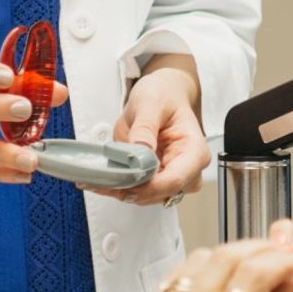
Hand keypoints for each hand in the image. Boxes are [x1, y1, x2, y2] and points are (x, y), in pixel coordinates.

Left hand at [102, 54, 209, 205]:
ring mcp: (172, 175)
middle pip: (163, 193)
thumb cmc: (163, 96)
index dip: (150, 186)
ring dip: (123, 192)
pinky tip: (102, 182)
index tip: (126, 181)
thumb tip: (140, 151)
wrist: (161, 94)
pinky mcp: (156, 178)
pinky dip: (120, 188)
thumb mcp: (151, 103)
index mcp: (194, 150)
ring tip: (99, 181)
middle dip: (134, 191)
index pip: (177, 179)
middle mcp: (188, 168)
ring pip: (149, 197)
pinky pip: (139, 191)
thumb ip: (145, 128)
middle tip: (106, 181)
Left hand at [135, 240, 292, 291]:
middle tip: (276, 256)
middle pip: (224, 256)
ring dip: (228, 256)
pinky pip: (176, 276)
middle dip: (257, 249)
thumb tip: (286, 277)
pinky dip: (202, 273)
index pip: (253, 275)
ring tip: (249, 271)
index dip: (281, 260)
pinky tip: (218, 286)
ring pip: (199, 259)